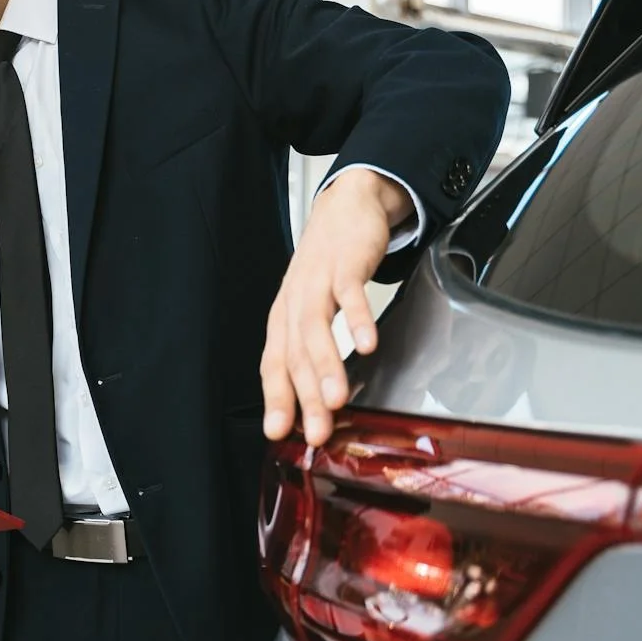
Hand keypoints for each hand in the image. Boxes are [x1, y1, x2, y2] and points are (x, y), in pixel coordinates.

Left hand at [260, 169, 412, 447]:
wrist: (346, 206)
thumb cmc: (328, 264)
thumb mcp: (312, 307)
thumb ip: (313, 349)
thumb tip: (317, 401)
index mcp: (285, 318)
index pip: (274, 365)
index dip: (276, 400)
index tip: (279, 434)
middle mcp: (295, 303)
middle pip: (295, 354)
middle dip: (306, 397)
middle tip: (317, 431)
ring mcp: (318, 282)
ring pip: (316, 329)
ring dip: (327, 366)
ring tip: (337, 399)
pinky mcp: (345, 264)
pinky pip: (350, 294)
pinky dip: (357, 319)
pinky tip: (367, 345)